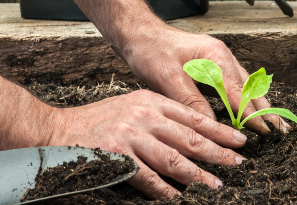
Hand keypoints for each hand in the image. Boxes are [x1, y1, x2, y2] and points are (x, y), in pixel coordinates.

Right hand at [48, 88, 246, 198]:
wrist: (57, 129)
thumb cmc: (97, 121)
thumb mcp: (132, 106)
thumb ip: (160, 117)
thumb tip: (192, 137)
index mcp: (151, 100)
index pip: (194, 116)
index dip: (219, 130)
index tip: (239, 140)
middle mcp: (144, 115)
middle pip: (190, 137)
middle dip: (218, 152)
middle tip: (237, 164)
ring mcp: (131, 136)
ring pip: (174, 159)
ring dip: (198, 175)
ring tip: (216, 185)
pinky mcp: (117, 157)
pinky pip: (148, 178)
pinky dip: (165, 190)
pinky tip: (178, 197)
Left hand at [121, 25, 290, 134]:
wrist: (139, 32)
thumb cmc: (150, 51)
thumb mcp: (167, 78)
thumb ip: (191, 101)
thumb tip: (211, 125)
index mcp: (215, 56)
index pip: (239, 92)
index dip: (252, 114)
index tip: (265, 132)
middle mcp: (222, 56)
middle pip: (250, 87)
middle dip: (266, 110)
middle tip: (281, 131)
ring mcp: (219, 59)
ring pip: (246, 85)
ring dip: (259, 105)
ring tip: (274, 124)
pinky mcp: (213, 64)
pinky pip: (236, 83)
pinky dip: (246, 98)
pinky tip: (251, 109)